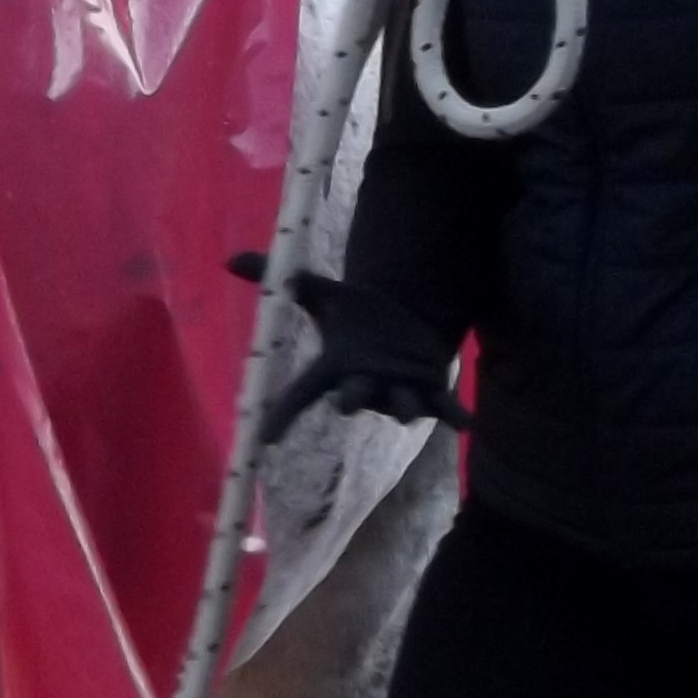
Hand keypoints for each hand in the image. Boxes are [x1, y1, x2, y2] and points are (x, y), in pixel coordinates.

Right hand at [256, 267, 471, 445]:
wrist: (405, 320)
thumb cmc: (359, 314)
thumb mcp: (325, 293)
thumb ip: (285, 280)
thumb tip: (231, 259)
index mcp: (334, 368)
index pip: (302, 393)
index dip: (283, 416)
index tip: (265, 438)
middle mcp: (364, 385)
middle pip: (353, 399)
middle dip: (351, 400)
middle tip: (346, 401)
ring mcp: (398, 391)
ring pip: (399, 407)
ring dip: (403, 407)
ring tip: (408, 409)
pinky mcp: (431, 390)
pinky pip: (443, 408)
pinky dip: (454, 416)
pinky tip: (466, 423)